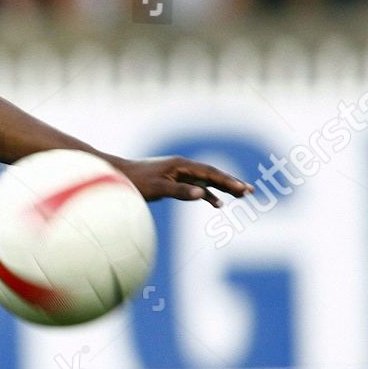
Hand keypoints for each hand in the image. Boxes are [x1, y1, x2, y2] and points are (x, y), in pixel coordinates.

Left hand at [114, 156, 252, 206]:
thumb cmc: (135, 181)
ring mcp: (177, 173)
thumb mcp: (157, 188)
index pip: (210, 172)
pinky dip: (207, 193)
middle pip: (212, 174)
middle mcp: (182, 166)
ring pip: (206, 180)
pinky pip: (195, 186)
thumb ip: (180, 191)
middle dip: (232, 182)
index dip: (228, 180)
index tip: (243, 189)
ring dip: (223, 188)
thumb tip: (203, 194)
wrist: (116, 175)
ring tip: (242, 196)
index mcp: (180, 165)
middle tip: (251, 191)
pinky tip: (216, 203)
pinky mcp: (172, 180)